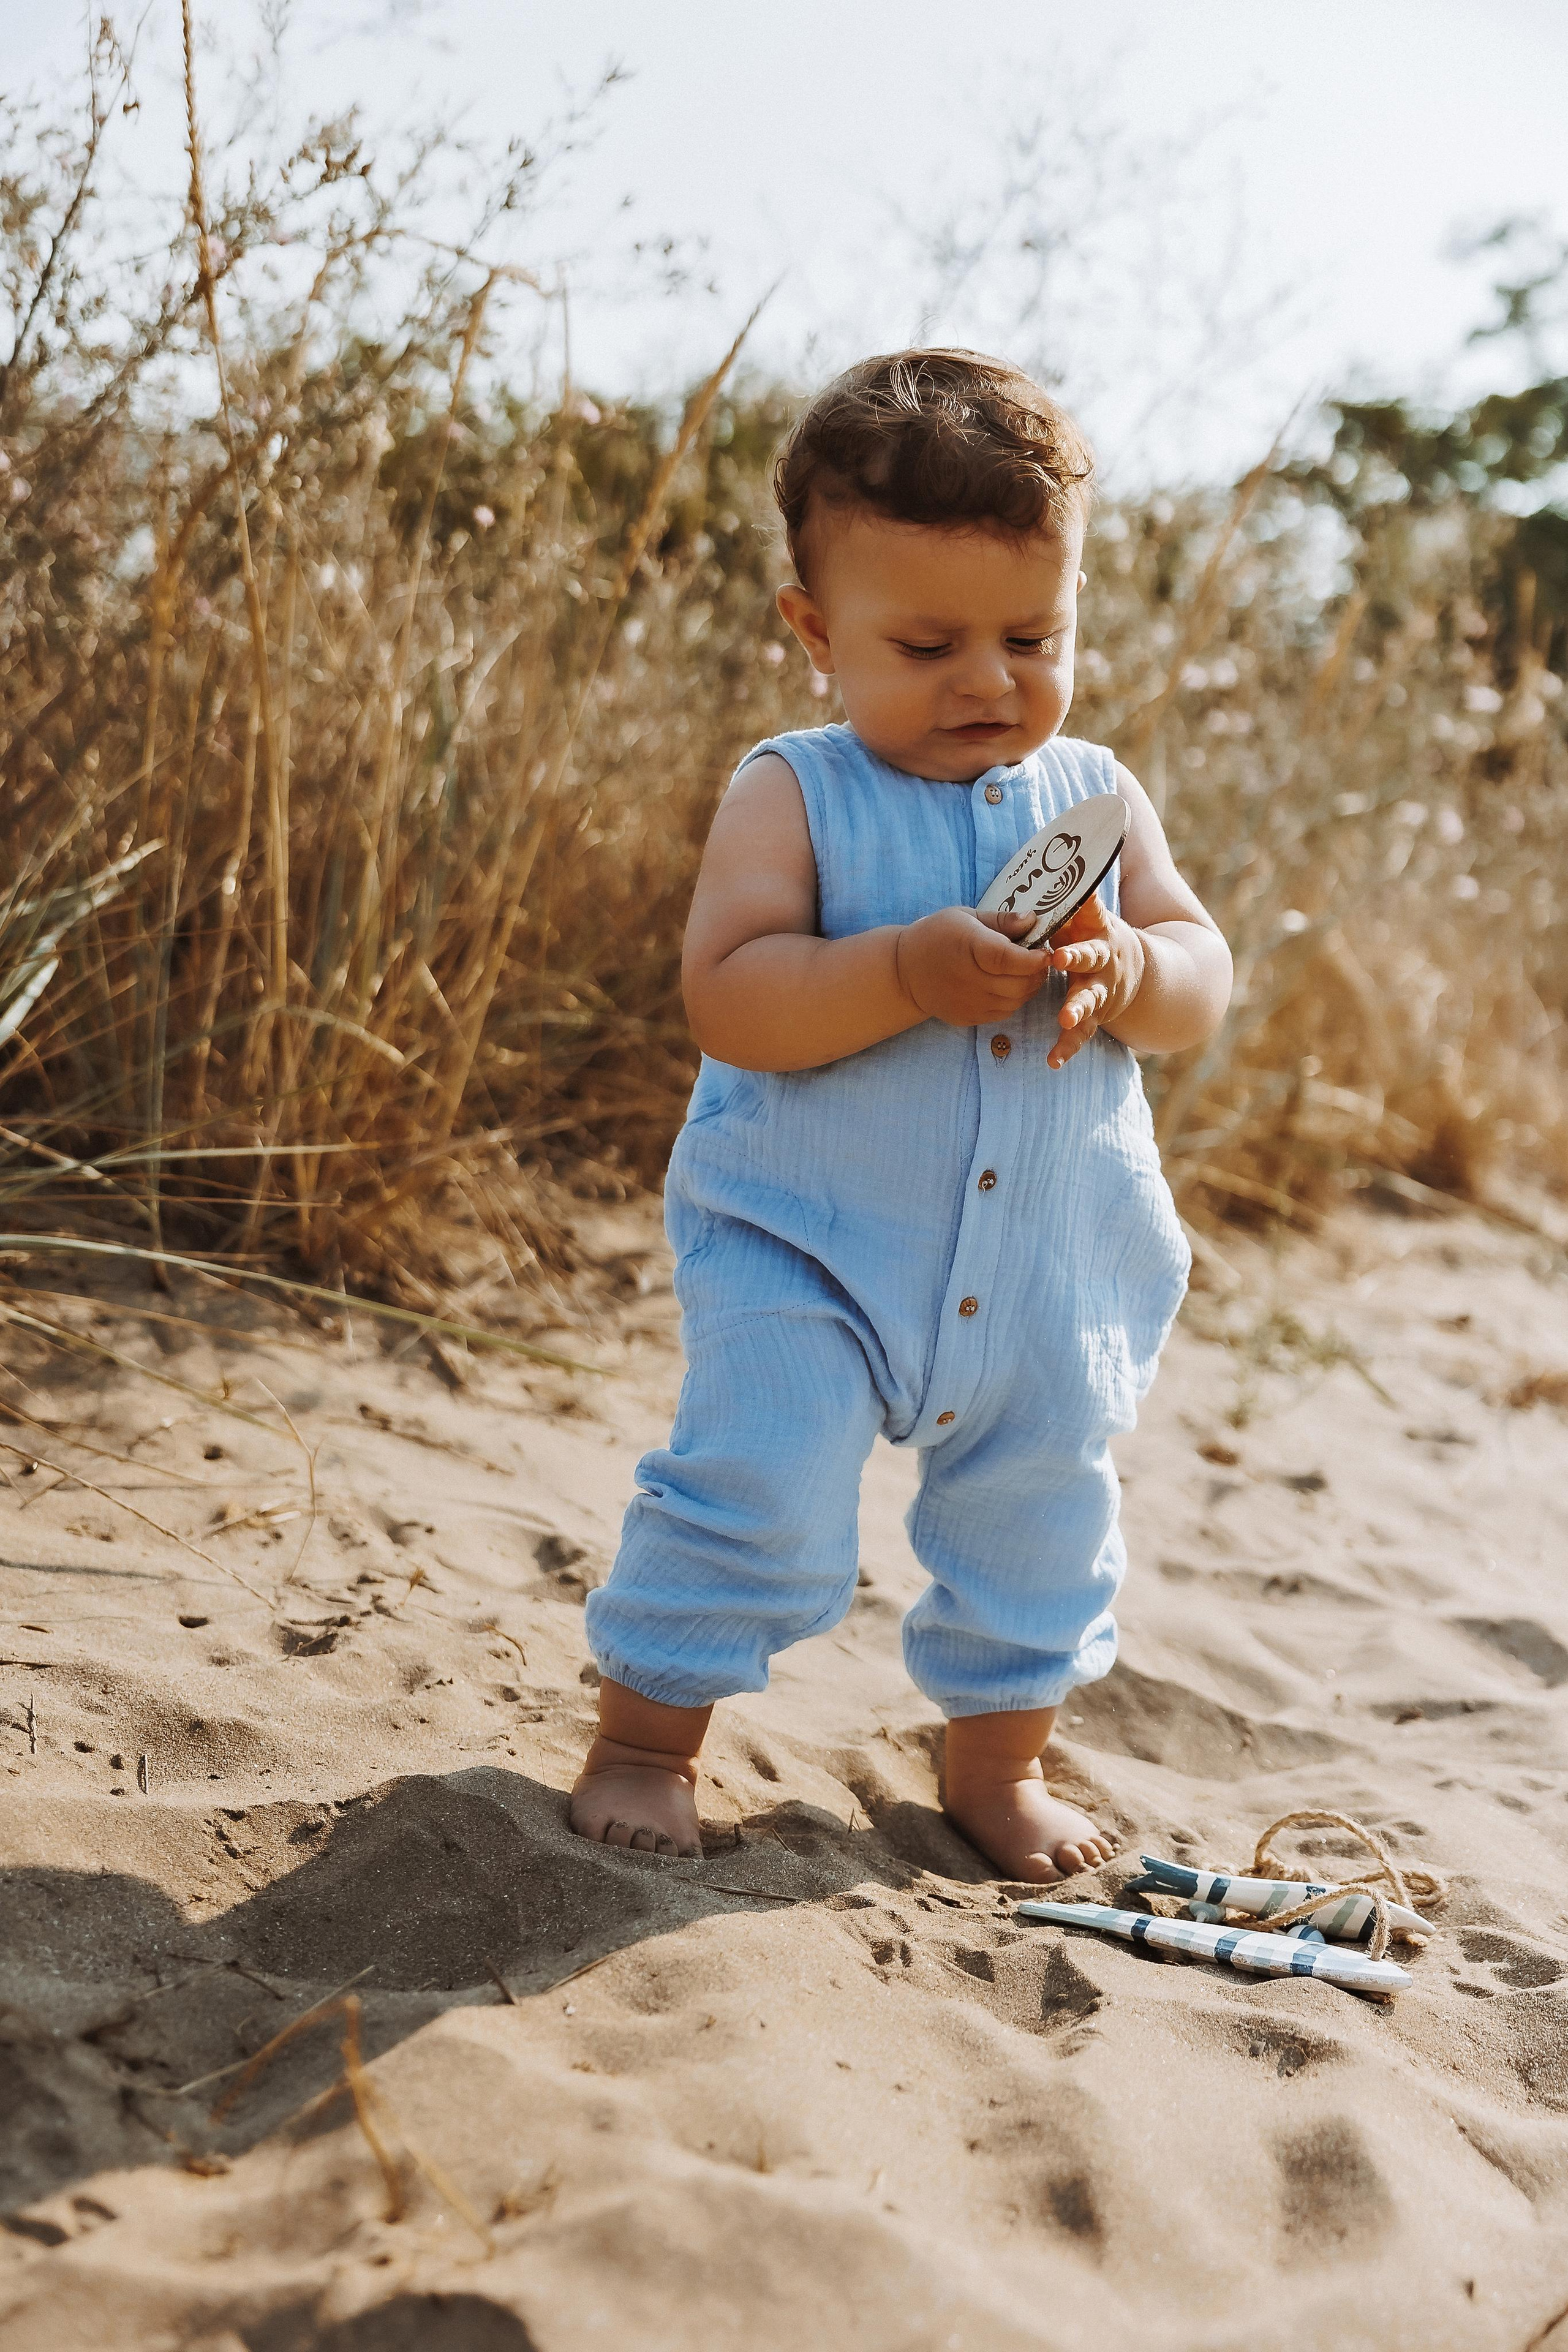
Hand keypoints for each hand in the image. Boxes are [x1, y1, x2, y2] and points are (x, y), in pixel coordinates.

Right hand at [895, 906, 1052, 1029]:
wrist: (904, 972)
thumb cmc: (936, 936)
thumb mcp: (965, 916)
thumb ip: (1001, 920)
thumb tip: (1033, 919)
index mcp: (969, 947)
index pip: (1009, 958)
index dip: (1034, 959)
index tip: (1046, 951)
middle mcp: (970, 979)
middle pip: (1019, 984)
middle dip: (1038, 972)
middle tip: (1039, 959)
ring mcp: (969, 1003)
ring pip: (1016, 1001)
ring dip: (1029, 987)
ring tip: (1026, 971)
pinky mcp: (969, 1017)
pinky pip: (1004, 1012)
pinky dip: (1014, 999)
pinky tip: (1009, 984)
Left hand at [1044, 893, 1146, 1069]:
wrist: (1138, 970)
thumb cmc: (1098, 936)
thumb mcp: (1091, 916)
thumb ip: (1078, 899)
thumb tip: (1073, 860)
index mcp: (1099, 937)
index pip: (1089, 928)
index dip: (1079, 930)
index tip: (1062, 939)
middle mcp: (1103, 966)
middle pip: (1090, 967)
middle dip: (1076, 968)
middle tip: (1060, 971)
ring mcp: (1101, 992)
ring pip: (1089, 1003)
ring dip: (1075, 1013)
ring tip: (1063, 1022)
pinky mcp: (1097, 1016)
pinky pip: (1082, 1035)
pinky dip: (1067, 1048)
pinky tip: (1052, 1061)